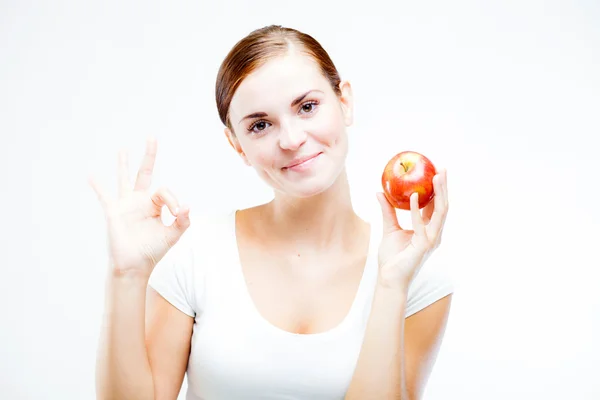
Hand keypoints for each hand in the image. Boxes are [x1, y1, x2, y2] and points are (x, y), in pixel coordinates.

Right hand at [89, 137, 190, 276]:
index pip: (165, 191)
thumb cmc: (153, 251)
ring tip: (123, 149)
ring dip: (123, 164)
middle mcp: (140, 201)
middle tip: (151, 137)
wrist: (135, 265)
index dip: (173, 199)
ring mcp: (126, 205)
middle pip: (144, 173)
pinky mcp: (114, 212)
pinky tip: (90, 176)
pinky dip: (97, 186)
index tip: (176, 212)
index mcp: (155, 205)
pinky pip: (104, 196)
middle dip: (149, 156)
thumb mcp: (173, 235)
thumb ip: (183, 221)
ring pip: (124, 179)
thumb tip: (187, 206)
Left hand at [376, 169, 448, 288]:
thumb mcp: (389, 228)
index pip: (435, 205)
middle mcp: (434, 233)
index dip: (437, 189)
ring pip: (440, 213)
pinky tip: (415, 196)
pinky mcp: (424, 246)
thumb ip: (387, 210)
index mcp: (427, 229)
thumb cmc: (391, 257)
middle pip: (443, 206)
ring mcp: (431, 239)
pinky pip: (422, 224)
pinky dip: (419, 210)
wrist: (389, 277)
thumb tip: (379, 191)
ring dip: (439, 194)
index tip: (435, 171)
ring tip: (436, 177)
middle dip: (444, 187)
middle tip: (441, 168)